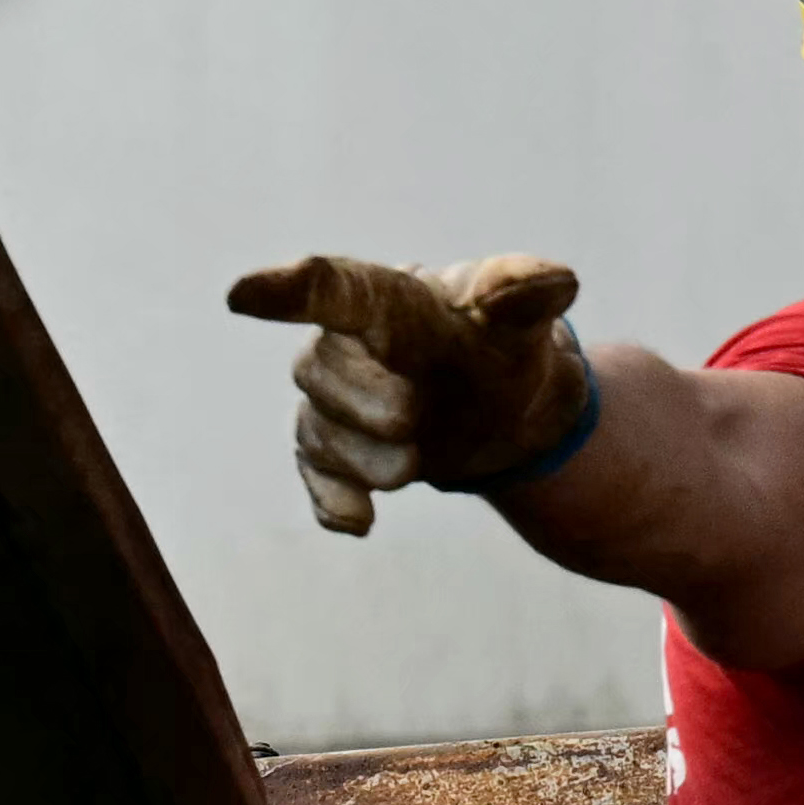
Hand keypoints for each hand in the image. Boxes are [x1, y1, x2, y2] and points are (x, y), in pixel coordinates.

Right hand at [221, 249, 584, 538]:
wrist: (501, 406)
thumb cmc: (500, 345)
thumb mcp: (522, 320)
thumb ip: (527, 296)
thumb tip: (560, 281)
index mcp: (386, 301)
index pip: (334, 290)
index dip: (289, 292)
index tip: (243, 296)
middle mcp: (345, 346)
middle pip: (319, 372)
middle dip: (361, 403)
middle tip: (413, 419)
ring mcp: (335, 402)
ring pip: (318, 430)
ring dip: (361, 458)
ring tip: (413, 466)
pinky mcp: (335, 452)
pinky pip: (316, 475)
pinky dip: (333, 501)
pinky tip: (359, 523)